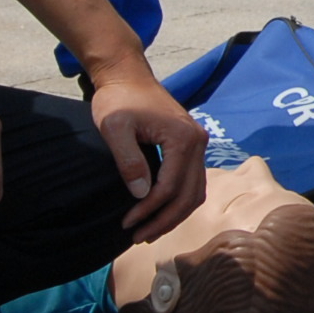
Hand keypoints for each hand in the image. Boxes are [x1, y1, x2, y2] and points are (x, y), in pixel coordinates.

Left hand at [87, 61, 207, 239]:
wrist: (128, 75)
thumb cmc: (118, 99)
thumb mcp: (114, 128)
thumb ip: (128, 160)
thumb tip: (140, 194)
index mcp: (183, 138)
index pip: (170, 187)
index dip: (149, 210)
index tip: (126, 224)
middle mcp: (198, 142)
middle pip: (189, 194)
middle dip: (164, 220)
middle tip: (138, 237)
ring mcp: (198, 142)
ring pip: (195, 191)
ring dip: (174, 214)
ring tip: (149, 230)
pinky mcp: (192, 144)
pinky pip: (193, 181)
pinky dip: (179, 200)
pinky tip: (160, 211)